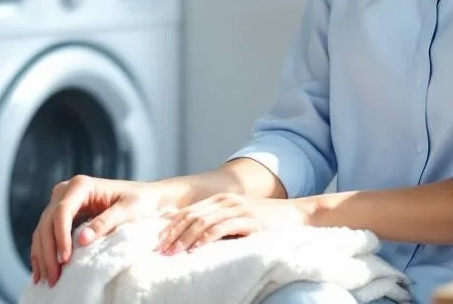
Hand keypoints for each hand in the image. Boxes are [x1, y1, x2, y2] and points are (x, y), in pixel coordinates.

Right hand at [29, 175, 169, 286]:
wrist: (145, 198)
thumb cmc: (140, 201)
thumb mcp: (127, 211)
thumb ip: (104, 223)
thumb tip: (82, 240)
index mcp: (81, 185)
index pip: (63, 211)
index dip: (60, 236)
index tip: (64, 259)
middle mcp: (66, 191)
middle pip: (48, 222)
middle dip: (48, 251)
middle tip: (54, 277)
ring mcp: (61, 203)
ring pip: (42, 230)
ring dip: (42, 255)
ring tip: (47, 279)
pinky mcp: (62, 216)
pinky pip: (46, 234)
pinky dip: (42, 252)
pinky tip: (40, 271)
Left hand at [156, 193, 311, 254]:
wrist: (296, 214)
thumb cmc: (266, 221)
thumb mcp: (238, 218)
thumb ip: (218, 223)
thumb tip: (193, 238)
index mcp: (219, 199)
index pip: (187, 211)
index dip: (170, 226)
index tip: (157, 241)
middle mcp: (225, 201)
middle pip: (190, 216)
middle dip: (172, 233)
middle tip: (159, 250)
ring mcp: (236, 208)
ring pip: (202, 222)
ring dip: (184, 238)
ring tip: (172, 252)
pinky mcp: (248, 219)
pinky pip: (221, 228)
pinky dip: (205, 238)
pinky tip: (196, 249)